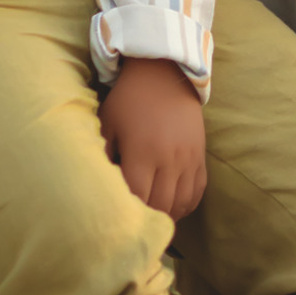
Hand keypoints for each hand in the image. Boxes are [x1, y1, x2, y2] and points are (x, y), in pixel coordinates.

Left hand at [99, 57, 206, 220]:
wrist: (165, 72)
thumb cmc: (129, 99)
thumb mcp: (108, 122)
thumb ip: (102, 154)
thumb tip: (95, 183)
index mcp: (142, 152)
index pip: (137, 197)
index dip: (128, 211)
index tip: (117, 215)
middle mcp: (168, 159)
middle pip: (160, 205)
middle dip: (146, 217)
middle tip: (134, 222)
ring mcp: (188, 158)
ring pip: (180, 203)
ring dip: (167, 215)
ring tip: (153, 218)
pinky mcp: (200, 155)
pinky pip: (197, 191)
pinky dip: (186, 205)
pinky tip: (173, 206)